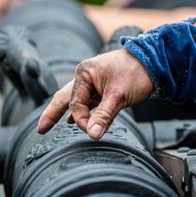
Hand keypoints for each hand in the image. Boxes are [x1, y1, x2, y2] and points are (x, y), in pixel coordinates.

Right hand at [37, 49, 152, 139]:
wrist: (155, 62)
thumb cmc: (136, 73)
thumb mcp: (118, 96)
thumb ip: (103, 116)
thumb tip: (92, 135)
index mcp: (84, 73)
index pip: (75, 103)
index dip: (82, 120)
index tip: (92, 130)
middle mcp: (86, 76)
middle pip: (64, 98)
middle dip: (52, 113)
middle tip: (41, 129)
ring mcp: (94, 81)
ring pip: (75, 100)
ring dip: (66, 112)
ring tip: (49, 124)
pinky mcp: (103, 87)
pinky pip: (87, 101)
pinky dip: (80, 110)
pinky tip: (73, 120)